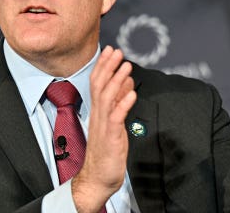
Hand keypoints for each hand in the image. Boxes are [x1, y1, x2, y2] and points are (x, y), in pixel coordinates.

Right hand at [72, 46, 136, 212]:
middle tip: (117, 50)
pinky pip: (116, 117)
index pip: (98, 83)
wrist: (97, 178)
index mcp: (99, 112)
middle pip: (100, 85)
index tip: (110, 50)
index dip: (104, 65)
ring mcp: (103, 126)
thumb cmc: (107, 153)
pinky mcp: (110, 137)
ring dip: (117, 80)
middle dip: (108, 66)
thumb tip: (126, 84)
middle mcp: (98, 116)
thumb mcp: (115, 124)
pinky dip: (124, 103)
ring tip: (126, 66)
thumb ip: (119, 104)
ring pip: (106, 97)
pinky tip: (132, 93)